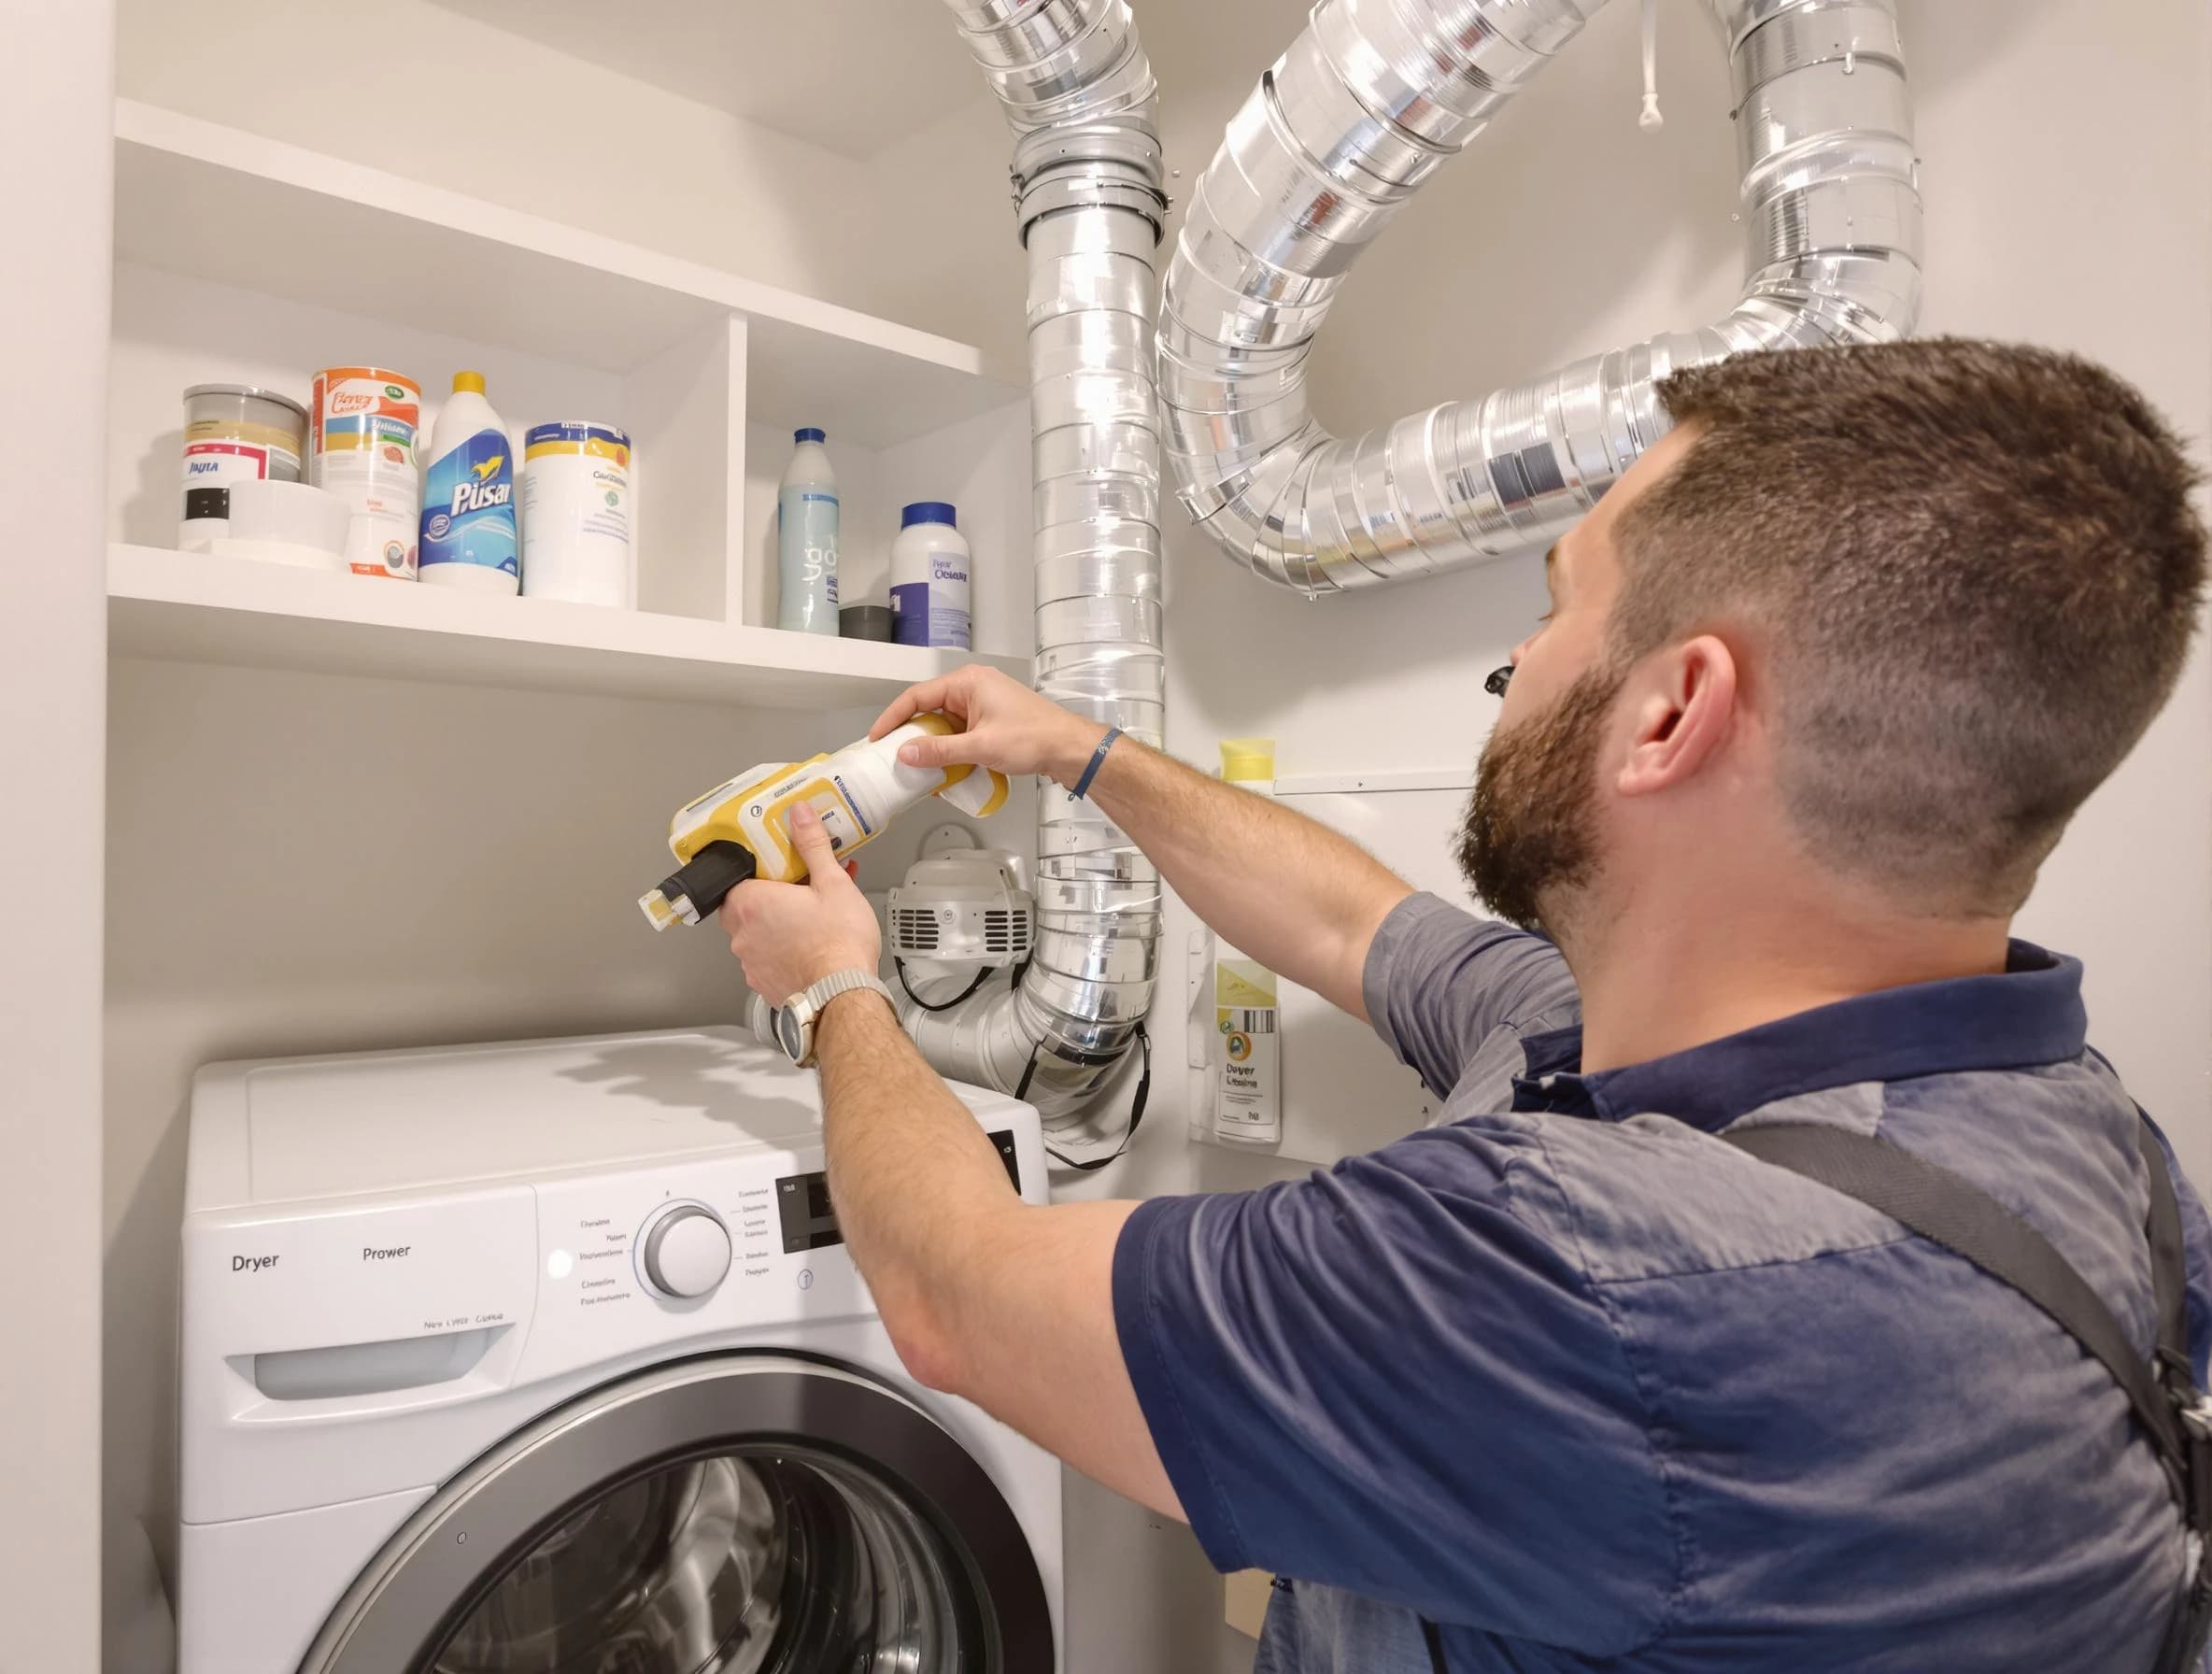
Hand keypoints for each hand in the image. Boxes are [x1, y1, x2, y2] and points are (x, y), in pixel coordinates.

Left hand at [718, 803, 880, 1006]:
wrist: (843, 995)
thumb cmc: (837, 944)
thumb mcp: (832, 883)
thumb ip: (812, 846)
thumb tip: (800, 816)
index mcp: (751, 903)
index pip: (738, 877)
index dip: (760, 870)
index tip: (779, 867)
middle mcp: (743, 934)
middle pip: (746, 906)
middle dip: (772, 897)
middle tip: (800, 891)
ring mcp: (751, 963)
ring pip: (758, 935)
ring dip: (778, 925)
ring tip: (813, 920)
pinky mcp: (764, 984)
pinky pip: (768, 960)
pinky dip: (784, 952)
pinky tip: (810, 946)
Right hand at [870, 664, 1104, 785]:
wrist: (1068, 748)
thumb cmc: (1032, 738)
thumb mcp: (980, 747)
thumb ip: (939, 751)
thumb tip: (905, 754)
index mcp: (967, 682)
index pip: (917, 696)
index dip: (893, 717)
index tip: (877, 738)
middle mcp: (972, 687)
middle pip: (929, 709)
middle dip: (912, 734)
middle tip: (893, 756)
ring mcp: (982, 704)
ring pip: (944, 724)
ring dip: (932, 745)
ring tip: (916, 767)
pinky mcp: (990, 720)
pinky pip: (960, 733)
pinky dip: (950, 749)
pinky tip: (943, 769)